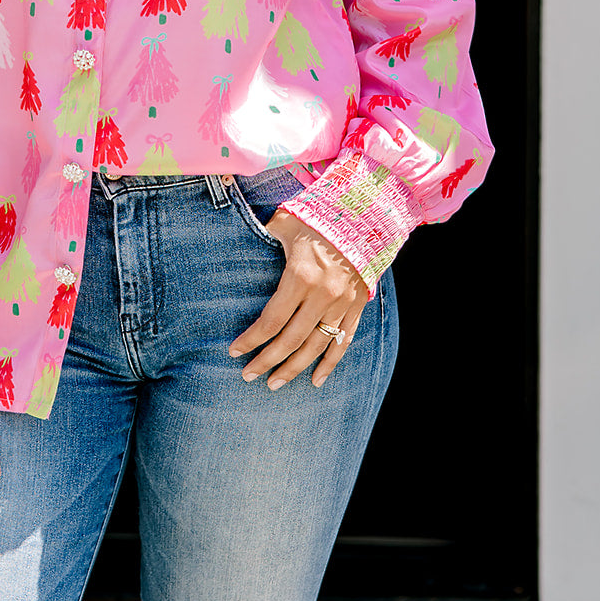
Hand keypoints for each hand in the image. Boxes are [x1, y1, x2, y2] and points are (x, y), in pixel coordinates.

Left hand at [228, 212, 367, 389]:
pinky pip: (342, 342)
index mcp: (301, 276)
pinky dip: (329, 365)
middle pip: (290, 340)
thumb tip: (237, 235)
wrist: (364, 215)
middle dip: (267, 361)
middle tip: (248, 376)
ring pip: (315, 347)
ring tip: (274, 384)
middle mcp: (323, 295)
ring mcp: (342, 304)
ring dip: (293, 369)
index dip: (251, 340)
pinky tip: (315, 381)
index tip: (235, 352)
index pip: (272, 320)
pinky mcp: (357, 307)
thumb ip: (263, 234)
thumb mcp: (285, 222)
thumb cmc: (316, 217)